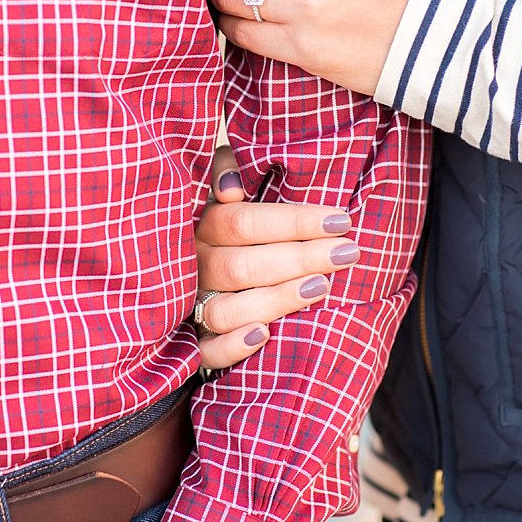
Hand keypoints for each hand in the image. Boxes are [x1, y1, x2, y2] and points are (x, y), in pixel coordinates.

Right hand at [194, 146, 359, 369]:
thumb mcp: (217, 193)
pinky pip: (207, 350)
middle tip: (348, 252)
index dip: (292, 221)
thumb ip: (223, 171)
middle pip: (241, 265)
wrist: (173, 276)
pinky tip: (264, 335)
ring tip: (322, 287)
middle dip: (299, 257)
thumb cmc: (223, 232)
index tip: (340, 220)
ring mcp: (189, 306)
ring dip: (274, 299)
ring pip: (226, 308)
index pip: (242, 221)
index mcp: (199, 228)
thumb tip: (232, 186)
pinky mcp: (193, 341)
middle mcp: (193, 268)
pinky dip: (232, 345)